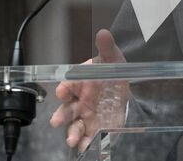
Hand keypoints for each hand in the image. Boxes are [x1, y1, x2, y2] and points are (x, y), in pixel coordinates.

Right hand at [49, 29, 128, 152]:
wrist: (125, 88)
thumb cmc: (111, 72)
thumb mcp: (112, 58)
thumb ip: (106, 47)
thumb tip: (103, 33)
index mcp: (79, 83)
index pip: (67, 86)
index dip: (64, 89)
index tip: (62, 92)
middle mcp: (79, 102)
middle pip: (66, 110)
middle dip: (61, 116)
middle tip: (56, 122)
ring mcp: (87, 116)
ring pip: (75, 126)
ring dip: (73, 134)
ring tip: (73, 141)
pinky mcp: (98, 128)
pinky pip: (92, 137)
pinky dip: (89, 144)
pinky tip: (90, 148)